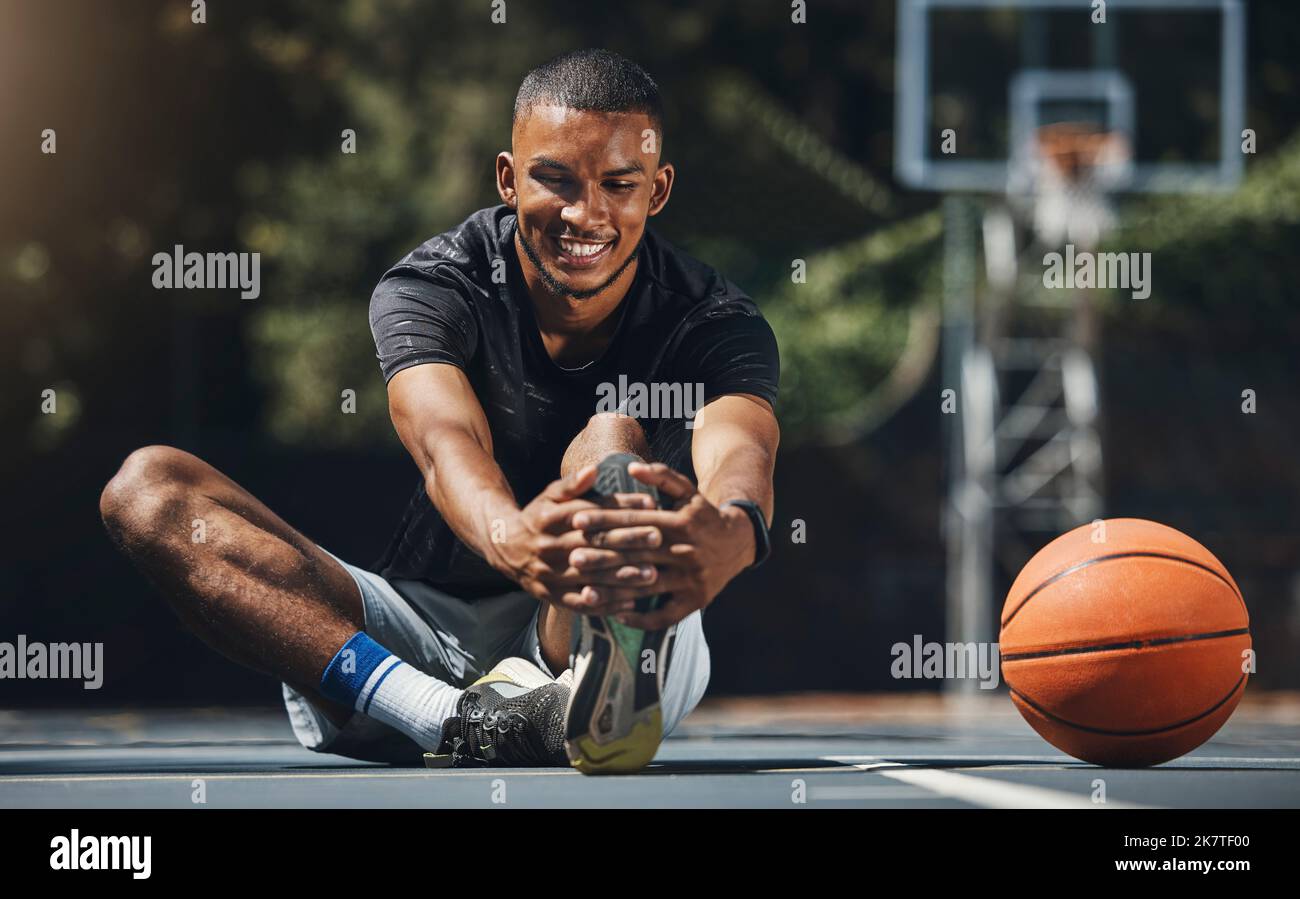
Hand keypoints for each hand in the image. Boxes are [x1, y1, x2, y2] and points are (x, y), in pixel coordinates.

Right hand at [487, 466, 664, 615]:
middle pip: (595, 544)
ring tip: (651, 574)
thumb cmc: (538, 517)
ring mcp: (550, 574)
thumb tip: (593, 469)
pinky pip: (581, 603)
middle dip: (628, 541)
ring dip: (623, 577)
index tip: (651, 504)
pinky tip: (630, 602)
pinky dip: (606, 604)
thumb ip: (572, 484)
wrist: (504, 548)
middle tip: (658, 538)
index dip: (623, 508)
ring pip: (591, 576)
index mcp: (551, 519)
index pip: (593, 512)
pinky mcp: (550, 596)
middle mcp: (550, 547)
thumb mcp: (549, 496)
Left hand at [567, 462, 756, 628]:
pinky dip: (642, 618)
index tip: (576, 520)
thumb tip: (632, 466)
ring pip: (646, 587)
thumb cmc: (703, 514)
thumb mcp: (688, 490)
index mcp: (680, 522)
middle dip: (601, 556)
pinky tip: (618, 616)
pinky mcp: (696, 600)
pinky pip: (666, 614)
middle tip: (572, 558)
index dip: (605, 520)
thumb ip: (661, 476)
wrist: (739, 541)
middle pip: (636, 554)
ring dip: (614, 592)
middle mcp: (685, 551)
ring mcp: (691, 578)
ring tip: (585, 593)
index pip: (635, 522)